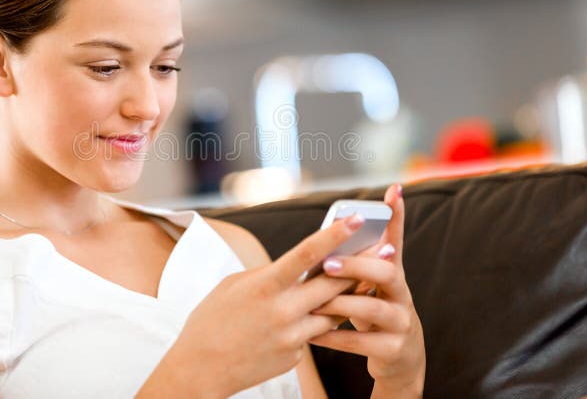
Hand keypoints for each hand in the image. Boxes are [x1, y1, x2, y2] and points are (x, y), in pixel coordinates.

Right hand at [168, 213, 367, 396]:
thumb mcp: (235, 285)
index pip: (306, 253)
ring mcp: (292, 336)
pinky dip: (313, 323)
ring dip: (346, 295)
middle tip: (384, 248)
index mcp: (265, 286)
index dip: (334, 234)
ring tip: (361, 280)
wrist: (202, 368)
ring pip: (334, 311)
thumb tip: (295, 267)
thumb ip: (268, 274)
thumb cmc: (212, 320)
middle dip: (361, 264)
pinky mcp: (296, 357)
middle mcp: (283, 311)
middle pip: (334, 282)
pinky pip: (314, 334)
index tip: (355, 218)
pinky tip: (300, 322)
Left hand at [307, 184, 425, 396]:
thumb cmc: (374, 316)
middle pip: (387, 273)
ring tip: (314, 303)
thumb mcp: (369, 289)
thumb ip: (355, 267)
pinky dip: (334, 337)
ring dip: (340, 305)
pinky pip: (361, 342)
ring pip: (372, 309)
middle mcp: (402, 295)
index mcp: (393, 275)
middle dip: (357, 267)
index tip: (393, 190)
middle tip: (328, 264)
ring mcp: (401, 323)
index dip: (396, 216)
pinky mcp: (393, 350)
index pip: (395, 239)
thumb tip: (326, 239)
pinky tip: (313, 334)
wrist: (400, 362)